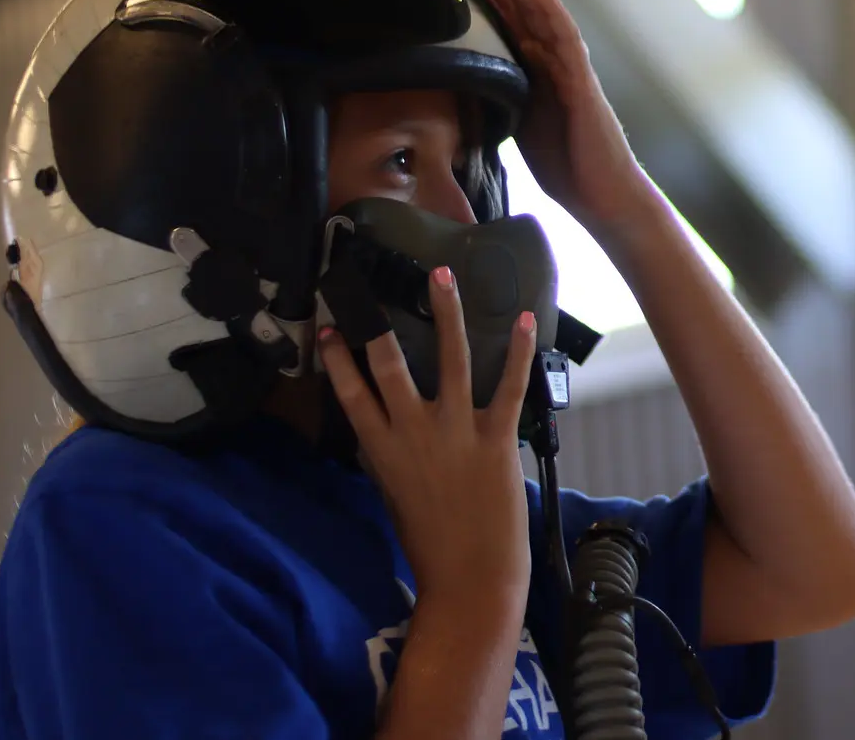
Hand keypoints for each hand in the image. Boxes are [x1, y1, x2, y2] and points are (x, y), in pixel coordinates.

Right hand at [319, 265, 535, 607]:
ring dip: (446, 312)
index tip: (330, 328)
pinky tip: (524, 319)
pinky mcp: (496, 437)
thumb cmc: (431, 544)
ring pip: (448, 358)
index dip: (337, 358)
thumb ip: (387, 456)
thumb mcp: (394, 496)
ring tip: (442, 276)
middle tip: (373, 286)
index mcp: (382, 449)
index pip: (349, 392)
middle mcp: (413, 432)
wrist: (471, 579)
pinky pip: (507, 385)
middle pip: (388, 364)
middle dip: (378, 322)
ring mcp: (455, 431)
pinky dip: (519, 351)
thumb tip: (382, 427)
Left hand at [461, 0, 659, 231]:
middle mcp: (554, 60)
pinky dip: (549, 10)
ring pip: (541, 10)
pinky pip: (566, 39)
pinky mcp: (582, 84)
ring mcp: (570, 68)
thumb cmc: (570, 168)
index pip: (507, 16)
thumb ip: (503, 98)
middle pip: (521, 2)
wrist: (606, 200)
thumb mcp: (521, 127)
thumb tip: (465, 87)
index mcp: (536, 70)